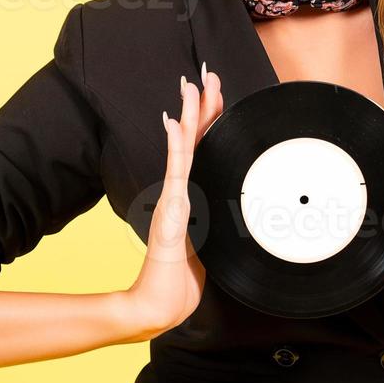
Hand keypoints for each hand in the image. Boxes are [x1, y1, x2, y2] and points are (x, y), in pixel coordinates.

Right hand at [121, 65, 223, 340]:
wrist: (158, 308)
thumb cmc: (180, 284)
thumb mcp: (208, 249)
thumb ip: (211, 228)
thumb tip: (225, 217)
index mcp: (193, 199)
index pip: (204, 152)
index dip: (211, 122)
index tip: (216, 94)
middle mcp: (182, 194)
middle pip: (195, 142)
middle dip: (203, 107)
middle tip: (207, 74)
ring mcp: (174, 201)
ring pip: (186, 150)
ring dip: (190, 117)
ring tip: (191, 86)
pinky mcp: (171, 213)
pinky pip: (177, 174)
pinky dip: (176, 147)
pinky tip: (175, 124)